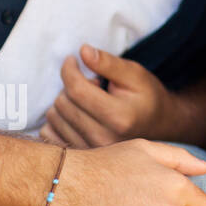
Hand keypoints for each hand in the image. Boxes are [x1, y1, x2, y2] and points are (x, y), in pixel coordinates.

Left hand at [40, 46, 175, 147]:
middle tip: (92, 85)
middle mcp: (102, 138)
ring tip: (88, 101)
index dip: (69, 69)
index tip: (72, 59)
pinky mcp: (79, 155)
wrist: (158, 125)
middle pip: (63, 102)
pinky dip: (57, 118)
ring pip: (53, 116)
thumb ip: (108, 63)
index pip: (77, 90)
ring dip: (65, 101)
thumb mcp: (135, 74)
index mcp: (118, 117)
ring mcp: (89, 150)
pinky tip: (76, 114)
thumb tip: (82, 51)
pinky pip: (48, 132)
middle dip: (71, 86)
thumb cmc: (146, 96)